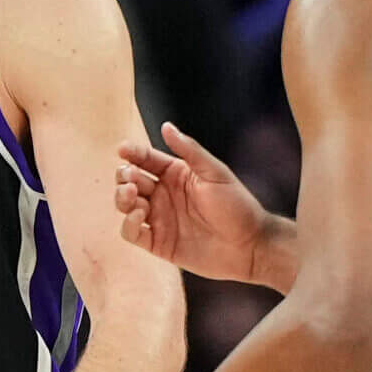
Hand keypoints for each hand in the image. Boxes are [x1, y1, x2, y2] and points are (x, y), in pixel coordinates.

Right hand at [117, 123, 275, 284]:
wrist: (250, 246)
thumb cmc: (237, 205)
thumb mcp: (215, 172)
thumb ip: (189, 150)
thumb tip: (166, 126)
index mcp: (175, 174)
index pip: (145, 159)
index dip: (132, 153)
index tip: (123, 150)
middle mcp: (163, 195)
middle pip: (129, 180)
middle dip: (124, 176)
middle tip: (131, 177)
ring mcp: (159, 219)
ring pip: (125, 205)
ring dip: (122, 197)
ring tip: (133, 194)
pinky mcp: (158, 243)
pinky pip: (131, 232)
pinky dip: (128, 223)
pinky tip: (140, 215)